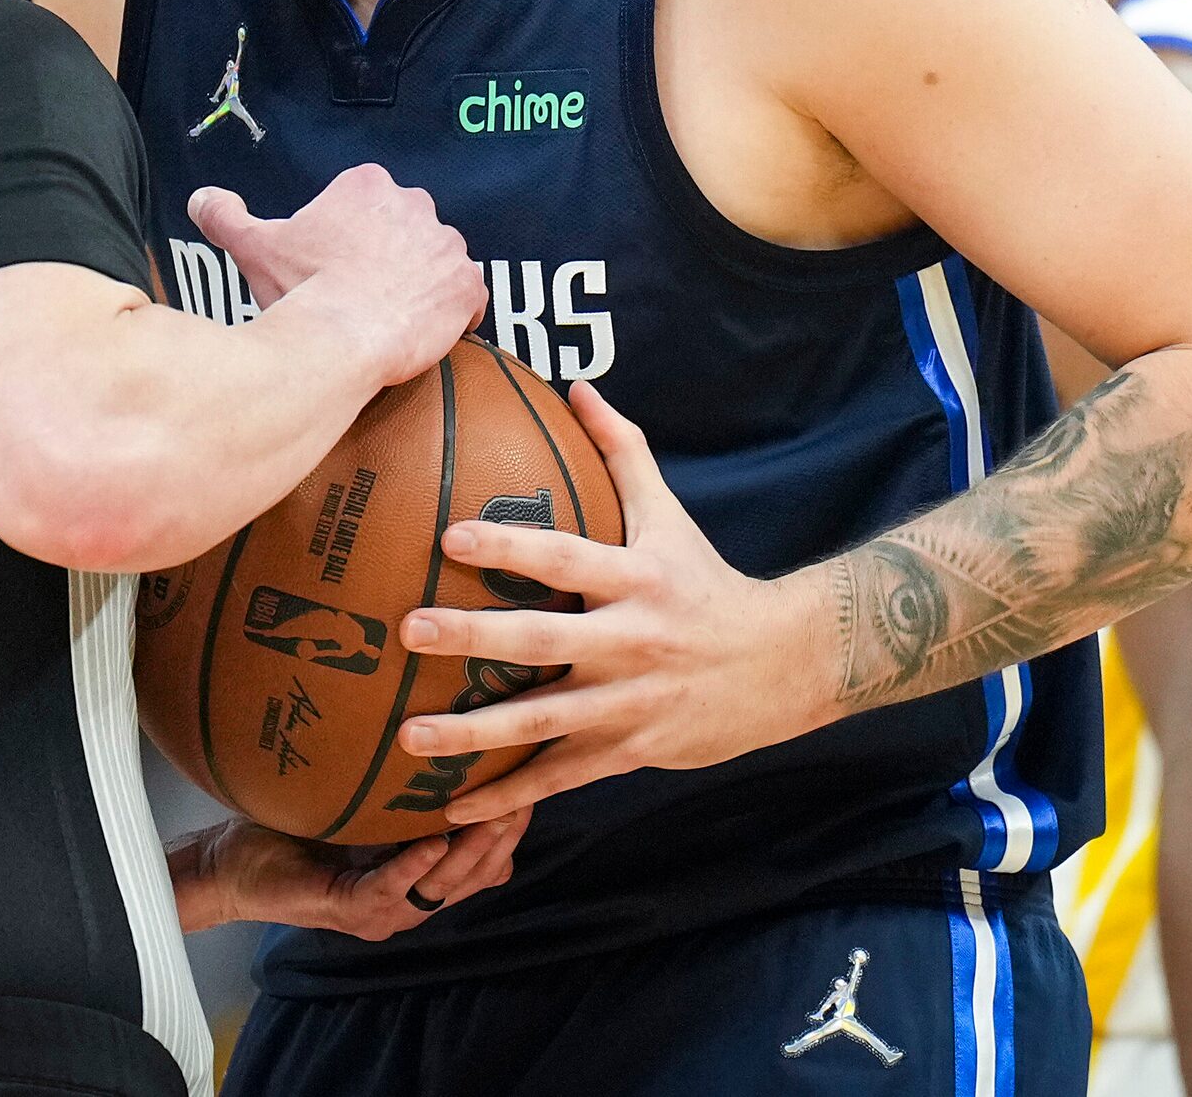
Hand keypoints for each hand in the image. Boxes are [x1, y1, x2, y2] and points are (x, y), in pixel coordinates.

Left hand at [166, 809, 527, 939]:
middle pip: (477, 875)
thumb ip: (402, 787)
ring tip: (498, 810)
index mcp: (416, 879)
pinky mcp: (350, 910)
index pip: (483, 861)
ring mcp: (382, 911)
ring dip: (474, 850)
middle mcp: (408, 901)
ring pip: (445, 886)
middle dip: (505, 834)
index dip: (511, 827)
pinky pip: (392, 888)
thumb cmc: (293, 831)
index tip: (534, 781)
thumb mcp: (363, 805)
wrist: (231, 868)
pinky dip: (416, 865)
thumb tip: (436, 732)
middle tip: (528, 789)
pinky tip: (435, 840)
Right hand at [189, 163, 485, 385]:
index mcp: (367, 186)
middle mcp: (415, 204)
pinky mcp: (468, 285)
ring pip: (436, 261)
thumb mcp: (253, 246)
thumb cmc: (301, 288)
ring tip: (391, 316)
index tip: (333, 267)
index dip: (349, 239)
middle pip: (405, 229)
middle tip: (361, 293)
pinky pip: (469, 298)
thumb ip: (226, 217)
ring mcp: (446, 245)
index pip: (366, 206)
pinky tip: (427, 331)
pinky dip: (455, 313)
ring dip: (422, 283)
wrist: (340, 337)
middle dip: (390, 256)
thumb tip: (201, 199)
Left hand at [394, 383, 817, 821]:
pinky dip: (508, 798)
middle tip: (408, 630)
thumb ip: (620, 450)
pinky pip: (560, 778)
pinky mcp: (630, 752)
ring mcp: (629, 704)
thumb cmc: (707, 582)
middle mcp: (631, 642)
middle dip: (474, 637)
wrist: (784, 666)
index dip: (511, 544)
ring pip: (543, 723)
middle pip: (542, 641)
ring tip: (407, 736)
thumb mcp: (669, 514)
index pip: (566, 558)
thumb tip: (577, 385)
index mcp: (636, 579)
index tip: (448, 534)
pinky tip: (450, 808)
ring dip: (473, 736)